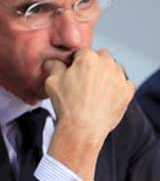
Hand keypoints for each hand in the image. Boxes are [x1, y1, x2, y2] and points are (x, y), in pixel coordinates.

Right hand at [44, 49, 133, 180]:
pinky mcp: (127, 91)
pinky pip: (123, 83)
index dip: (75, 61)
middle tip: (84, 80)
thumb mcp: (52, 82)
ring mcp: (120, 77)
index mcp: (88, 58)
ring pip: (113, 69)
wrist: (82, 128)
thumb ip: (54, 66)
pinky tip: (104, 97)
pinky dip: (116, 88)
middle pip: (101, 56)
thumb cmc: (67, 105)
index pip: (81, 52)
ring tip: (94, 91)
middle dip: (93, 64)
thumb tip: (52, 62)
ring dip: (106, 74)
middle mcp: (107, 64)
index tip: (72, 71)